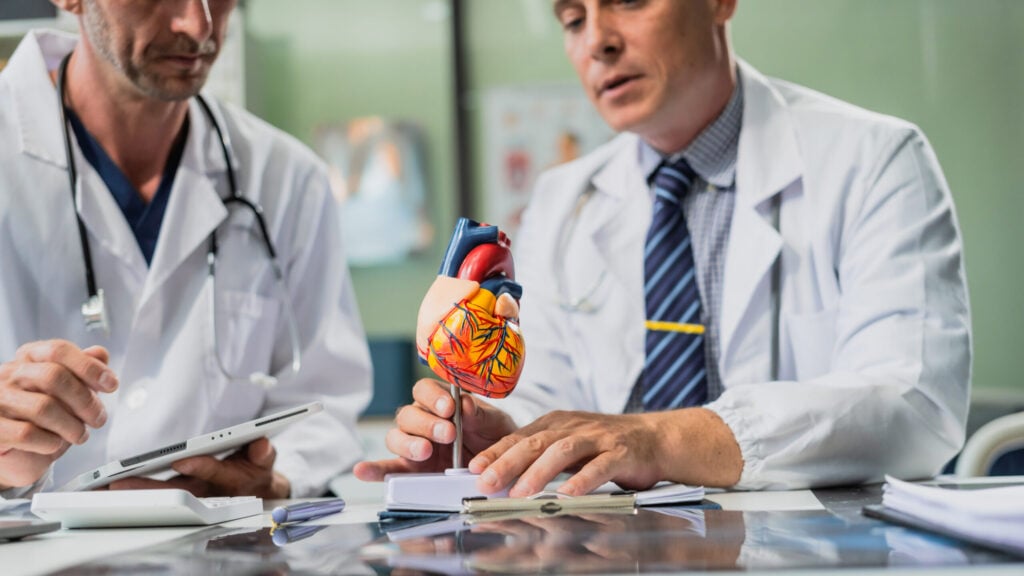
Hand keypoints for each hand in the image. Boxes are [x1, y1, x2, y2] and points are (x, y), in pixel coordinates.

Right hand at [0, 340, 116, 489]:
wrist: (17, 455)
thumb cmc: (45, 419)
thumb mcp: (70, 393)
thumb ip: (84, 371)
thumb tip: (100, 353)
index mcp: (28, 359)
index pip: (58, 350)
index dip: (89, 367)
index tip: (111, 384)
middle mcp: (8, 375)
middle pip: (54, 376)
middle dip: (85, 400)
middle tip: (98, 418)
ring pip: (43, 407)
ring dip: (71, 426)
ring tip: (79, 435)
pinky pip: (27, 433)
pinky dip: (50, 442)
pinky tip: (54, 444)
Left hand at [108, 437, 289, 497]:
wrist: (257, 494)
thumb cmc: (254, 471)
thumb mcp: (264, 462)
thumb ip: (263, 454)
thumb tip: (261, 447)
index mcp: (228, 478)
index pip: (213, 471)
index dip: (200, 465)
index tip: (182, 459)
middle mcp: (205, 491)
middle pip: (175, 490)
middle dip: (147, 488)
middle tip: (119, 483)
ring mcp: (190, 497)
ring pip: (160, 498)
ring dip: (133, 495)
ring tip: (104, 488)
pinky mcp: (178, 500)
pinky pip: (152, 501)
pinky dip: (131, 498)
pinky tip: (105, 491)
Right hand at [353, 378, 516, 482]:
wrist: (501, 468)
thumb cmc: (495, 438)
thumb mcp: (494, 424)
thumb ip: (481, 415)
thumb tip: (465, 404)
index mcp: (440, 403)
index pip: (424, 390)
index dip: (432, 397)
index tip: (449, 408)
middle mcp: (421, 421)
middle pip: (408, 414)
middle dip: (426, 423)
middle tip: (448, 434)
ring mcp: (413, 446)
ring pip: (396, 437)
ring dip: (408, 443)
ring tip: (425, 452)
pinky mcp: (409, 471)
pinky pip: (387, 469)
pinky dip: (373, 469)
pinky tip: (362, 470)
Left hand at [467, 408, 742, 496]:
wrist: (655, 438)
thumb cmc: (606, 445)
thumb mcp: (568, 444)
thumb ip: (540, 455)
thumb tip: (501, 474)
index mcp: (556, 423)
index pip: (519, 437)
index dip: (495, 452)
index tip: (473, 469)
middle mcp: (574, 426)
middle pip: (535, 442)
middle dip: (507, 462)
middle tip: (485, 482)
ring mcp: (598, 438)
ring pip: (562, 451)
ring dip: (538, 472)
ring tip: (519, 492)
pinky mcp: (621, 452)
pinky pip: (599, 466)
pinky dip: (583, 480)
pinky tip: (569, 495)